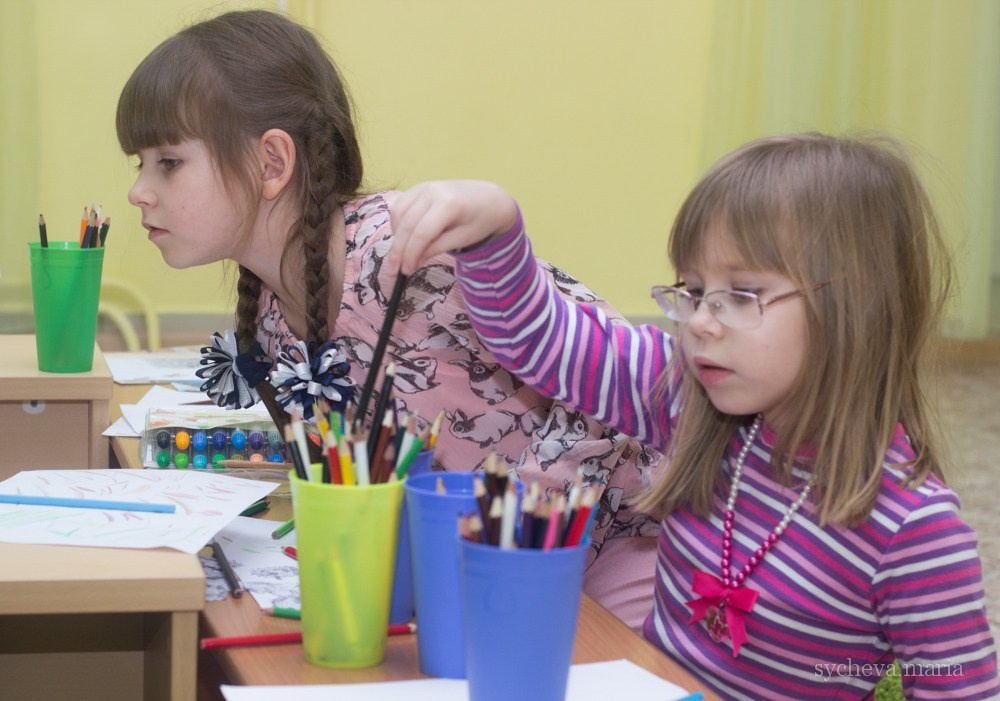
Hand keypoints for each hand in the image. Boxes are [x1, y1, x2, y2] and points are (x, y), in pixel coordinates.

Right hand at [386, 180, 517, 275]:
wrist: (488, 198)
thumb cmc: (479, 221)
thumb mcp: (462, 239)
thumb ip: (436, 248)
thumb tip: (412, 262)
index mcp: (449, 204)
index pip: (422, 233)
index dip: (411, 254)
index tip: (406, 271)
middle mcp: (432, 191)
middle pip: (407, 225)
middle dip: (398, 250)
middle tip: (395, 271)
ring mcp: (423, 186)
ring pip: (398, 214)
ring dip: (396, 237)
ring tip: (401, 255)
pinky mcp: (418, 187)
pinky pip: (399, 206)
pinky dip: (397, 224)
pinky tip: (403, 238)